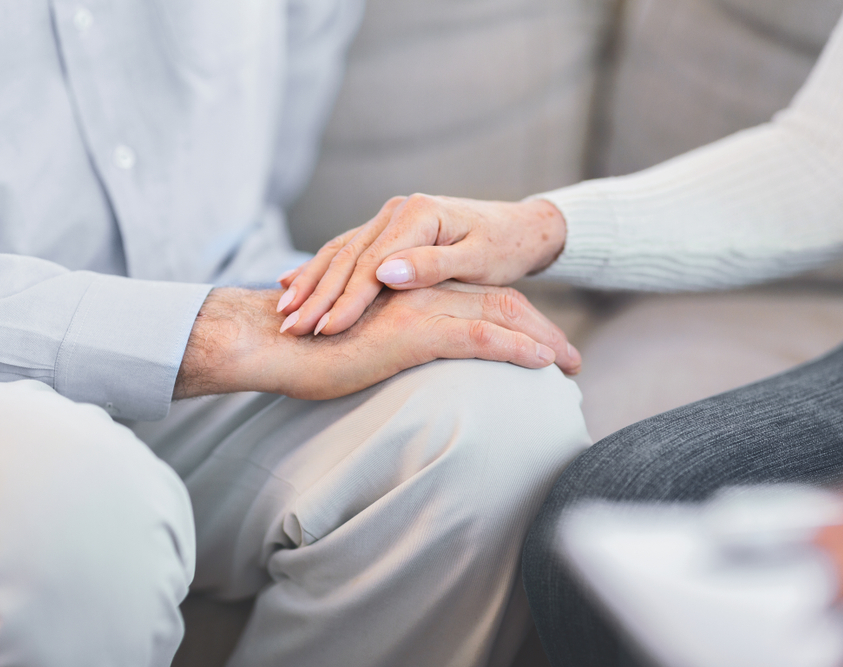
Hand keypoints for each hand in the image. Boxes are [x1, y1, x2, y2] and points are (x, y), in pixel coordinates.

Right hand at [173, 281, 573, 400]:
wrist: (271, 343)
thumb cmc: (310, 347)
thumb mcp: (365, 337)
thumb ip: (397, 335)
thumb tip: (417, 359)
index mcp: (413, 282)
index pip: (479, 295)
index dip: (518, 319)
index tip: (544, 347)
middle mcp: (421, 283)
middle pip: (499, 300)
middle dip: (542, 329)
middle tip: (571, 359)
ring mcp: (419, 302)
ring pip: (498, 314)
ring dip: (541, 340)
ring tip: (570, 366)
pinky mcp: (414, 329)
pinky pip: (479, 336)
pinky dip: (515, 348)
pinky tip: (541, 365)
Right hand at [275, 194, 569, 350]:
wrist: (521, 227)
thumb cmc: (507, 248)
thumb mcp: (478, 260)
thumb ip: (433, 267)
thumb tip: (385, 275)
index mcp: (418, 214)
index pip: (372, 265)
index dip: (345, 299)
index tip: (323, 330)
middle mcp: (398, 210)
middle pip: (348, 259)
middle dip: (315, 295)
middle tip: (287, 328)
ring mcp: (390, 218)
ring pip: (340, 255)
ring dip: (309, 285)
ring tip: (283, 315)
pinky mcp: (389, 230)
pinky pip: (345, 252)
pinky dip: (318, 273)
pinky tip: (292, 289)